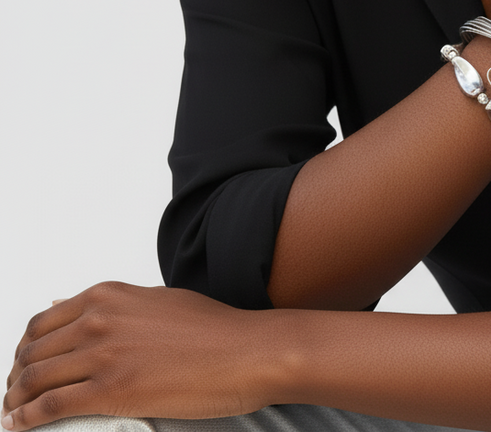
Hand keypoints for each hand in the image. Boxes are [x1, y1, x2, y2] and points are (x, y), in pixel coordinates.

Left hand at [3, 282, 275, 430]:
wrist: (245, 350)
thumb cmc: (212, 328)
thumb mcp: (158, 300)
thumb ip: (112, 304)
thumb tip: (64, 303)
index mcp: (109, 295)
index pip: (42, 322)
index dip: (26, 349)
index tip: (26, 366)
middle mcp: (99, 319)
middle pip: (31, 351)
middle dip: (16, 378)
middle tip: (17, 396)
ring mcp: (103, 353)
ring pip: (32, 380)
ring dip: (15, 402)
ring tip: (15, 415)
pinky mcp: (110, 390)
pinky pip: (49, 406)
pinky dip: (26, 420)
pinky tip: (20, 427)